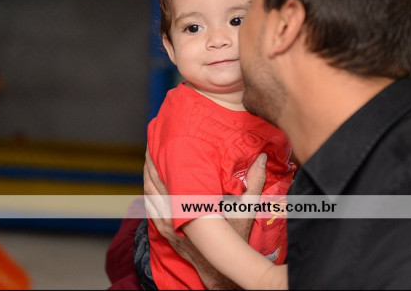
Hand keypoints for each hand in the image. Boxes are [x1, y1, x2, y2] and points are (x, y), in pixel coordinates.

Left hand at [144, 148, 267, 288]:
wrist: (220, 268)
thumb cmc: (233, 238)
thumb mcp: (246, 210)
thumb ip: (254, 182)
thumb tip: (263, 158)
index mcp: (191, 206)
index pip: (169, 178)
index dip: (162, 160)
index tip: (161, 143)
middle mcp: (174, 215)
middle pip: (153, 183)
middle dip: (151, 163)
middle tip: (151, 145)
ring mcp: (166, 224)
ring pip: (149, 195)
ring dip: (147, 176)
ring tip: (148, 159)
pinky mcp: (165, 230)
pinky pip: (150, 208)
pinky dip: (148, 193)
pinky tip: (149, 182)